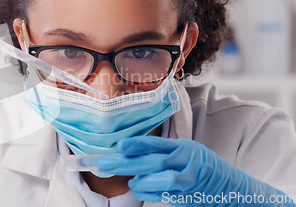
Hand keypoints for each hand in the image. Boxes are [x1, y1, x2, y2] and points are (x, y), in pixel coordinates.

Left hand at [97, 136, 293, 205]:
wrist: (233, 190)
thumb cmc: (204, 168)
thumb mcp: (187, 153)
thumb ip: (163, 153)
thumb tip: (129, 154)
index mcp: (184, 146)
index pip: (156, 143)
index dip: (136, 144)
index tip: (118, 145)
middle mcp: (187, 160)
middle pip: (152, 161)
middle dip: (125, 163)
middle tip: (105, 164)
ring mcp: (189, 178)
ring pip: (160, 179)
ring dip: (140, 181)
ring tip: (131, 182)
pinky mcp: (189, 195)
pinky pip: (164, 195)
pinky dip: (149, 194)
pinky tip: (140, 191)